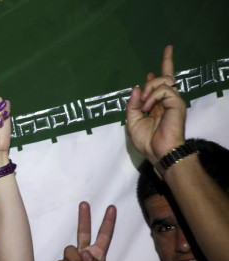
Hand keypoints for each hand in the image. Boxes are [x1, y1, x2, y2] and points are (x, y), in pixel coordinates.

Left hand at [126, 45, 186, 163]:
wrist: (158, 152)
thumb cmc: (147, 141)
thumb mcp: (132, 122)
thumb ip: (132, 105)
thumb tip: (136, 87)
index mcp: (158, 104)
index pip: (162, 83)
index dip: (161, 70)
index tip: (160, 60)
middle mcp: (167, 100)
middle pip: (168, 76)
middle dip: (164, 64)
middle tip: (159, 64)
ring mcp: (173, 101)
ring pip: (164, 80)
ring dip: (148, 88)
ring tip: (143, 104)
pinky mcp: (177, 103)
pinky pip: (164, 89)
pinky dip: (152, 96)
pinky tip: (147, 107)